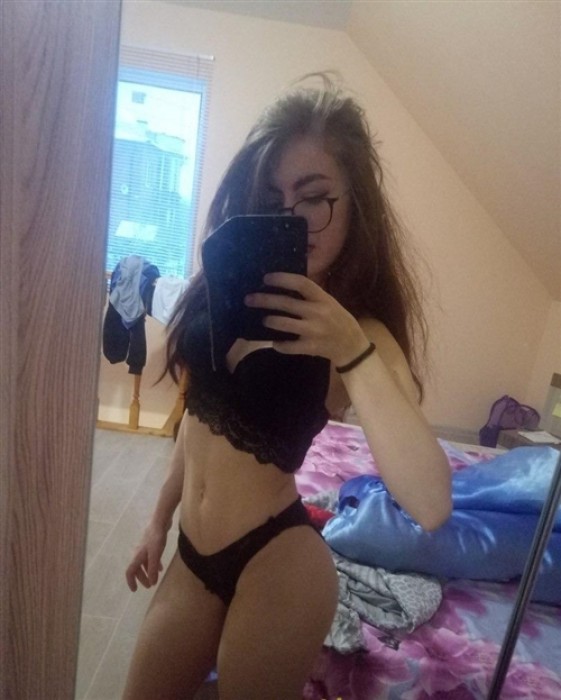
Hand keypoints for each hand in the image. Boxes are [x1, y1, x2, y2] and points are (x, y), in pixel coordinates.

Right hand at [125, 521, 167, 591]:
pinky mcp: (152, 544)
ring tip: (155, 578)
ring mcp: (145, 548)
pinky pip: (151, 557)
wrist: (160, 521)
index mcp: (137, 556)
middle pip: (137, 568)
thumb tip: (152, 582)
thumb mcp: (155, 555)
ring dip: (148, 571)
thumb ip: (153, 569)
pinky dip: (154, 564)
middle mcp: (139, 553)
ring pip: (144, 563)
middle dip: (142, 578)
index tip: (135, 590)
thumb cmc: (157, 538)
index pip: (130, 571)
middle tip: (149, 586)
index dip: (131, 581)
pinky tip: (161, 568)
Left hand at [244, 272, 369, 365]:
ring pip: (285, 324)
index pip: (301, 283)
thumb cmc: (338, 320)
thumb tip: (284, 286)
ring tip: (263, 320)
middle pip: (287, 303)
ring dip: (271, 321)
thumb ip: (311, 296)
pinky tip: (275, 343)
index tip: (266, 278)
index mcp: (323, 298)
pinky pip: (290, 346)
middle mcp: (318, 312)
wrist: (353, 346)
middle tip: (249, 299)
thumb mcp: (329, 303)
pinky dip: (280, 345)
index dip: (282, 279)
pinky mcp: (312, 347)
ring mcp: (314, 331)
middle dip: (265, 300)